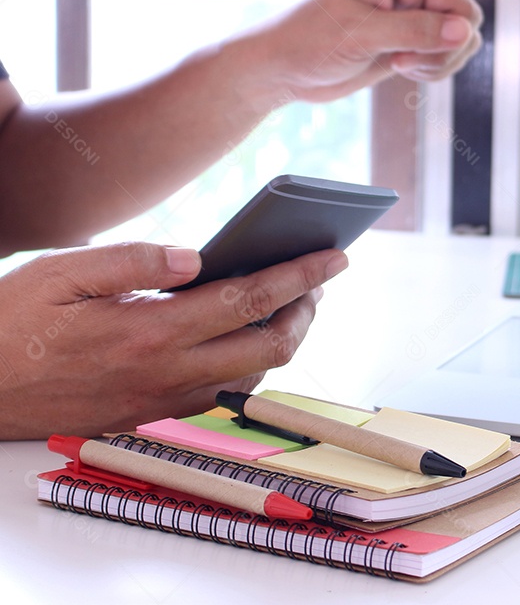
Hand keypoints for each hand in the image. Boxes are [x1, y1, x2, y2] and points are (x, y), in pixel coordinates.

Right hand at [0, 242, 347, 438]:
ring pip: (254, 373)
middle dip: (307, 308)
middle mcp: (168, 373)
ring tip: (288, 300)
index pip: (251, 298)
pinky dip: (250, 361)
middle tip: (317, 278)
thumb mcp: (62, 272)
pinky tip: (243, 335)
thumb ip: (136, 259)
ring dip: (282, 336)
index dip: (301, 275)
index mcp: (152, 331)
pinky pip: (223, 392)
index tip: (336, 255)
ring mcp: (163, 400)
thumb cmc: (11, 324)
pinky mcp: (152, 415)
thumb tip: (200, 257)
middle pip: (272, 345)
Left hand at [232, 0, 519, 104]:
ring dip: (439, 60)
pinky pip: (447, 55)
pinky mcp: (410, 39)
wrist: (284, 69)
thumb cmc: (310, 38)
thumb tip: (467, 30)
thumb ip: (418, 30)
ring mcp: (413, 13)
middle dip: (447, 41)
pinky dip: (432, 71)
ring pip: (461, 37)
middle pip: (466, 10)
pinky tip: (400, 72)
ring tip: (398, 66)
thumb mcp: (363, 33)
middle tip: (407, 58)